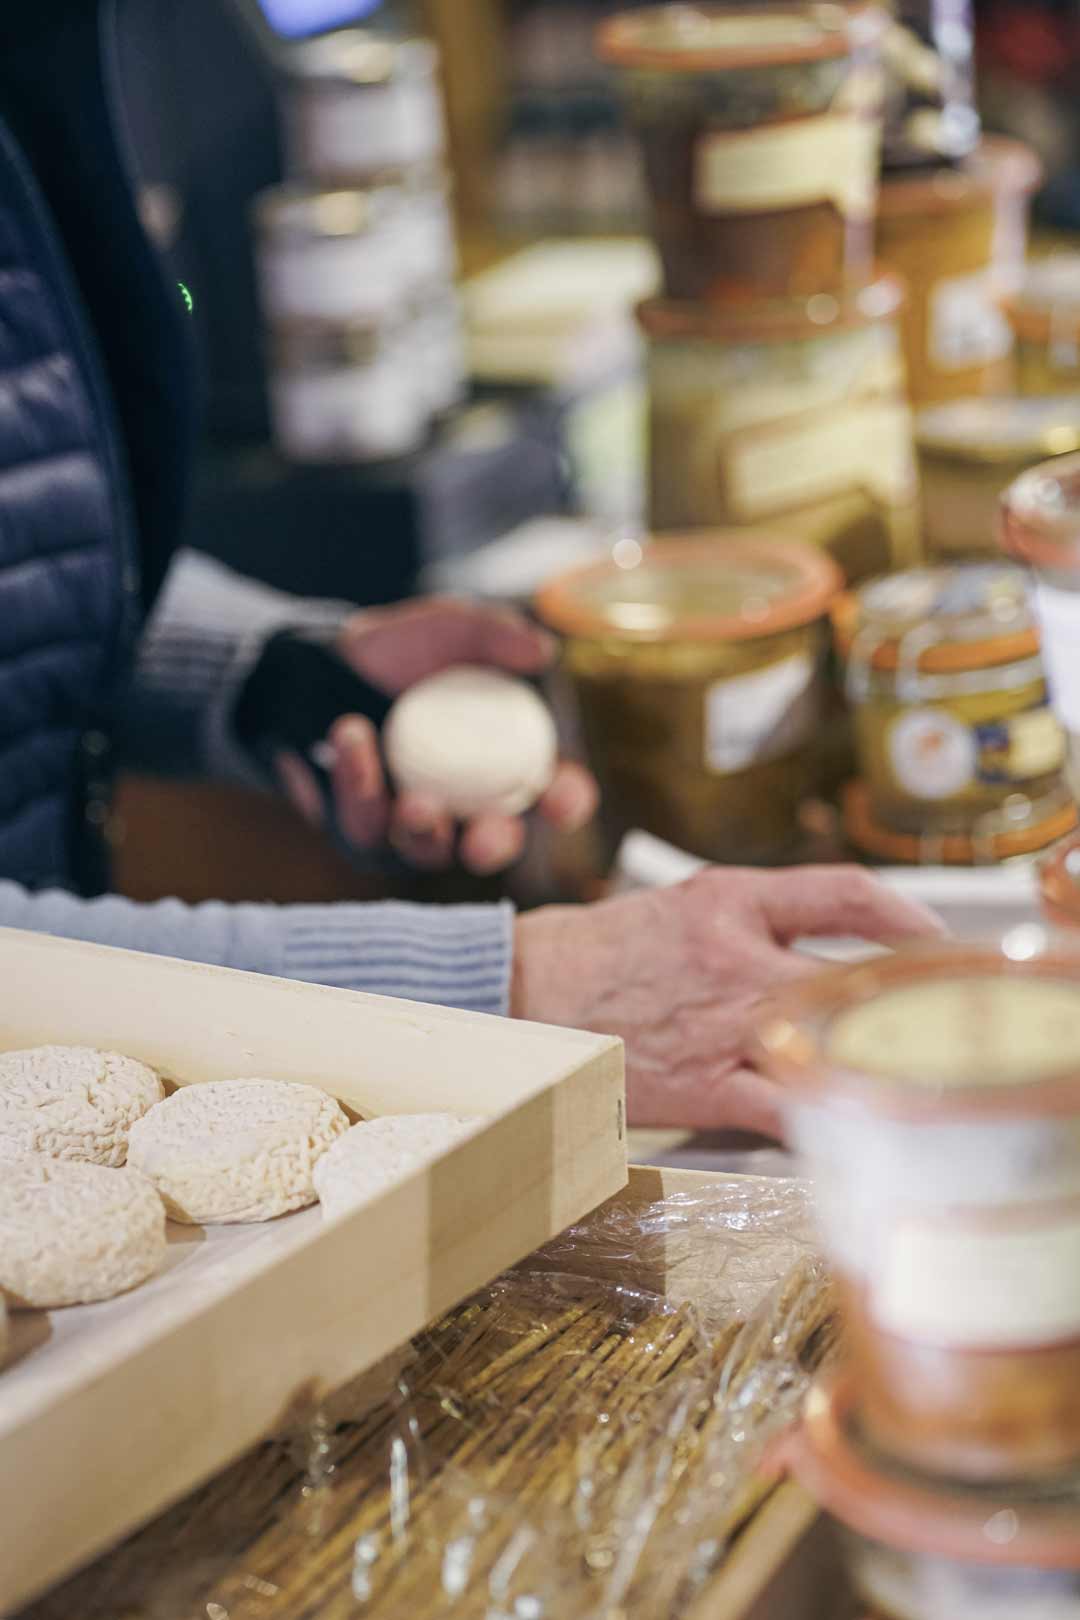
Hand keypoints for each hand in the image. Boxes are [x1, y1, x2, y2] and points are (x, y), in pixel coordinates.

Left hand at [276, 599, 597, 873]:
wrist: (321, 664)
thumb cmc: (402, 651)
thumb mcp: (448, 628)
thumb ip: (493, 634)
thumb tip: (542, 651)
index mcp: (508, 763)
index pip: (552, 794)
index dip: (566, 803)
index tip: (558, 798)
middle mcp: (468, 805)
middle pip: (494, 843)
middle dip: (494, 846)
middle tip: (483, 838)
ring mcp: (414, 825)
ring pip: (427, 850)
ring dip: (424, 830)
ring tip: (416, 802)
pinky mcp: (362, 830)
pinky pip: (363, 825)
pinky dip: (360, 784)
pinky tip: (353, 738)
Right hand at [511, 866, 944, 1135]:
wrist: (522, 993)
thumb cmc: (599, 950)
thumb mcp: (682, 903)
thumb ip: (756, 914)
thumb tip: (828, 931)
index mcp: (729, 900)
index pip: (844, 893)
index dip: (906, 914)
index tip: (932, 935)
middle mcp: (736, 959)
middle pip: (855, 973)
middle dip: (907, 994)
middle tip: (936, 1011)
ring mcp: (724, 1026)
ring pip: (830, 1041)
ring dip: (875, 1054)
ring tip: (905, 1064)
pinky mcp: (705, 1086)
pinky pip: (787, 1107)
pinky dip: (824, 1114)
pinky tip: (847, 1118)